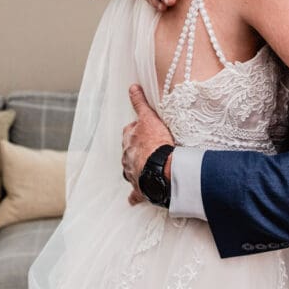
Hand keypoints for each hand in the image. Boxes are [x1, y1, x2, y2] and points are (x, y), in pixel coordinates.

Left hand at [122, 84, 174, 203]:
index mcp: (129, 140)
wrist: (160, 169)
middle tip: (149, 148)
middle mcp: (127, 156)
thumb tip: (132, 87)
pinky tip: (133, 200)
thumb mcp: (149, 119)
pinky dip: (135, 196)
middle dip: (137, 149)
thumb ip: (140, 103)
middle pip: (130, 150)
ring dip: (137, 168)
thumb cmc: (156, 144)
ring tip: (147, 167)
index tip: (147, 130)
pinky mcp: (140, 188)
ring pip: (131, 169)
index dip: (139, 130)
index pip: (131, 131)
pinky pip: (135, 194)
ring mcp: (132, 172)